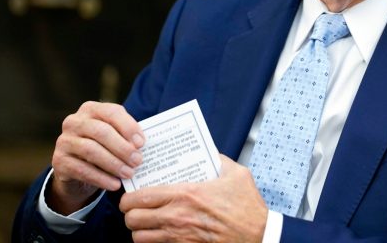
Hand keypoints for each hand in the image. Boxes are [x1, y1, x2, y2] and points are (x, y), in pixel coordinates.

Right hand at [48, 101, 144, 213]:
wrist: (78, 169)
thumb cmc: (104, 147)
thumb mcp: (115, 137)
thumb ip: (126, 136)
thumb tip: (142, 145)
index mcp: (91, 109)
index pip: (112, 112)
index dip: (128, 127)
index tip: (142, 143)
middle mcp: (74, 121)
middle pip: (101, 132)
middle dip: (122, 147)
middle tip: (138, 161)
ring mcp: (64, 141)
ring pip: (91, 150)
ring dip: (113, 164)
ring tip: (129, 174)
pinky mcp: (59, 161)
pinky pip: (82, 170)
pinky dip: (101, 178)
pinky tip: (115, 184)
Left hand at [120, 155, 267, 242]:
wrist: (258, 234)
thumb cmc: (247, 206)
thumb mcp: (236, 173)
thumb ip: (219, 159)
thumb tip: (209, 153)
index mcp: (186, 194)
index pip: (140, 197)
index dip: (128, 198)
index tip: (130, 196)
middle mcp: (177, 217)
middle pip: (133, 219)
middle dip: (130, 214)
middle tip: (135, 209)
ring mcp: (180, 237)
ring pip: (140, 238)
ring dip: (139, 230)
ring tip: (145, 224)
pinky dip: (154, 242)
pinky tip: (160, 235)